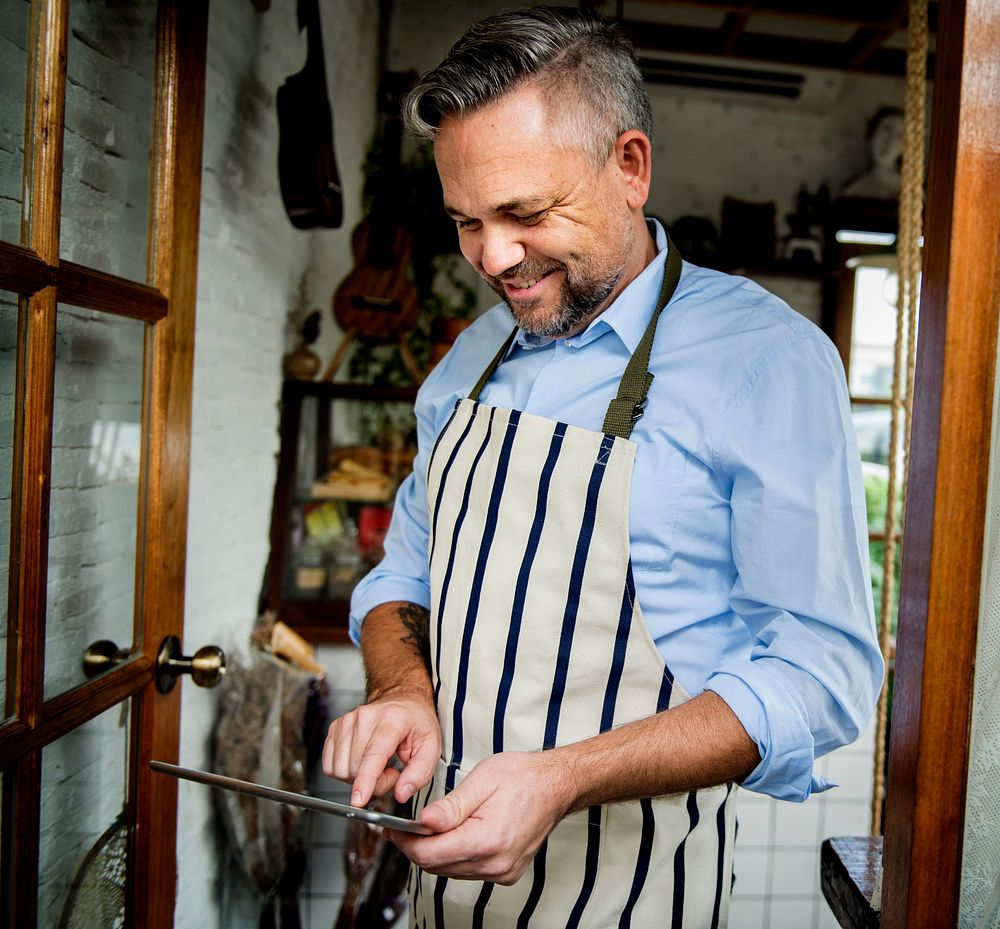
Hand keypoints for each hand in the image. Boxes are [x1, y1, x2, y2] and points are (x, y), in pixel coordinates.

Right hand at [322, 691, 440, 807]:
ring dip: (358, 777)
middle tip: (391, 772)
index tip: (359, 800)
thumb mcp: (432, 746)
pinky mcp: (335, 728)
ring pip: (340, 769)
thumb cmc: (415, 722)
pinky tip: (361, 762)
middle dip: (374, 782)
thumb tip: (402, 793)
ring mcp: (347, 721)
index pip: (374, 753)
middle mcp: (365, 717)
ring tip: (378, 765)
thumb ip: (420, 772)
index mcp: (392, 719)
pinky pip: (329, 765)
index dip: (366, 780)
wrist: (402, 701)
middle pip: (356, 768)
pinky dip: (345, 771)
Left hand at [389, 751, 572, 884]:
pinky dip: (456, 855)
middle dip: (418, 847)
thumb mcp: (482, 780)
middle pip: (438, 866)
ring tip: (431, 827)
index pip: (430, 855)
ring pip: (452, 870)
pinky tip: (456, 834)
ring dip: (436, 852)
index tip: (393, 830)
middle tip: (406, 827)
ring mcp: (503, 871)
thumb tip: (424, 823)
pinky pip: (469, 870)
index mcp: (487, 840)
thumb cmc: (523, 777)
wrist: (556, 785)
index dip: (406, 843)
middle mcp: (496, 863)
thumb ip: (451, 806)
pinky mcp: (506, 872)